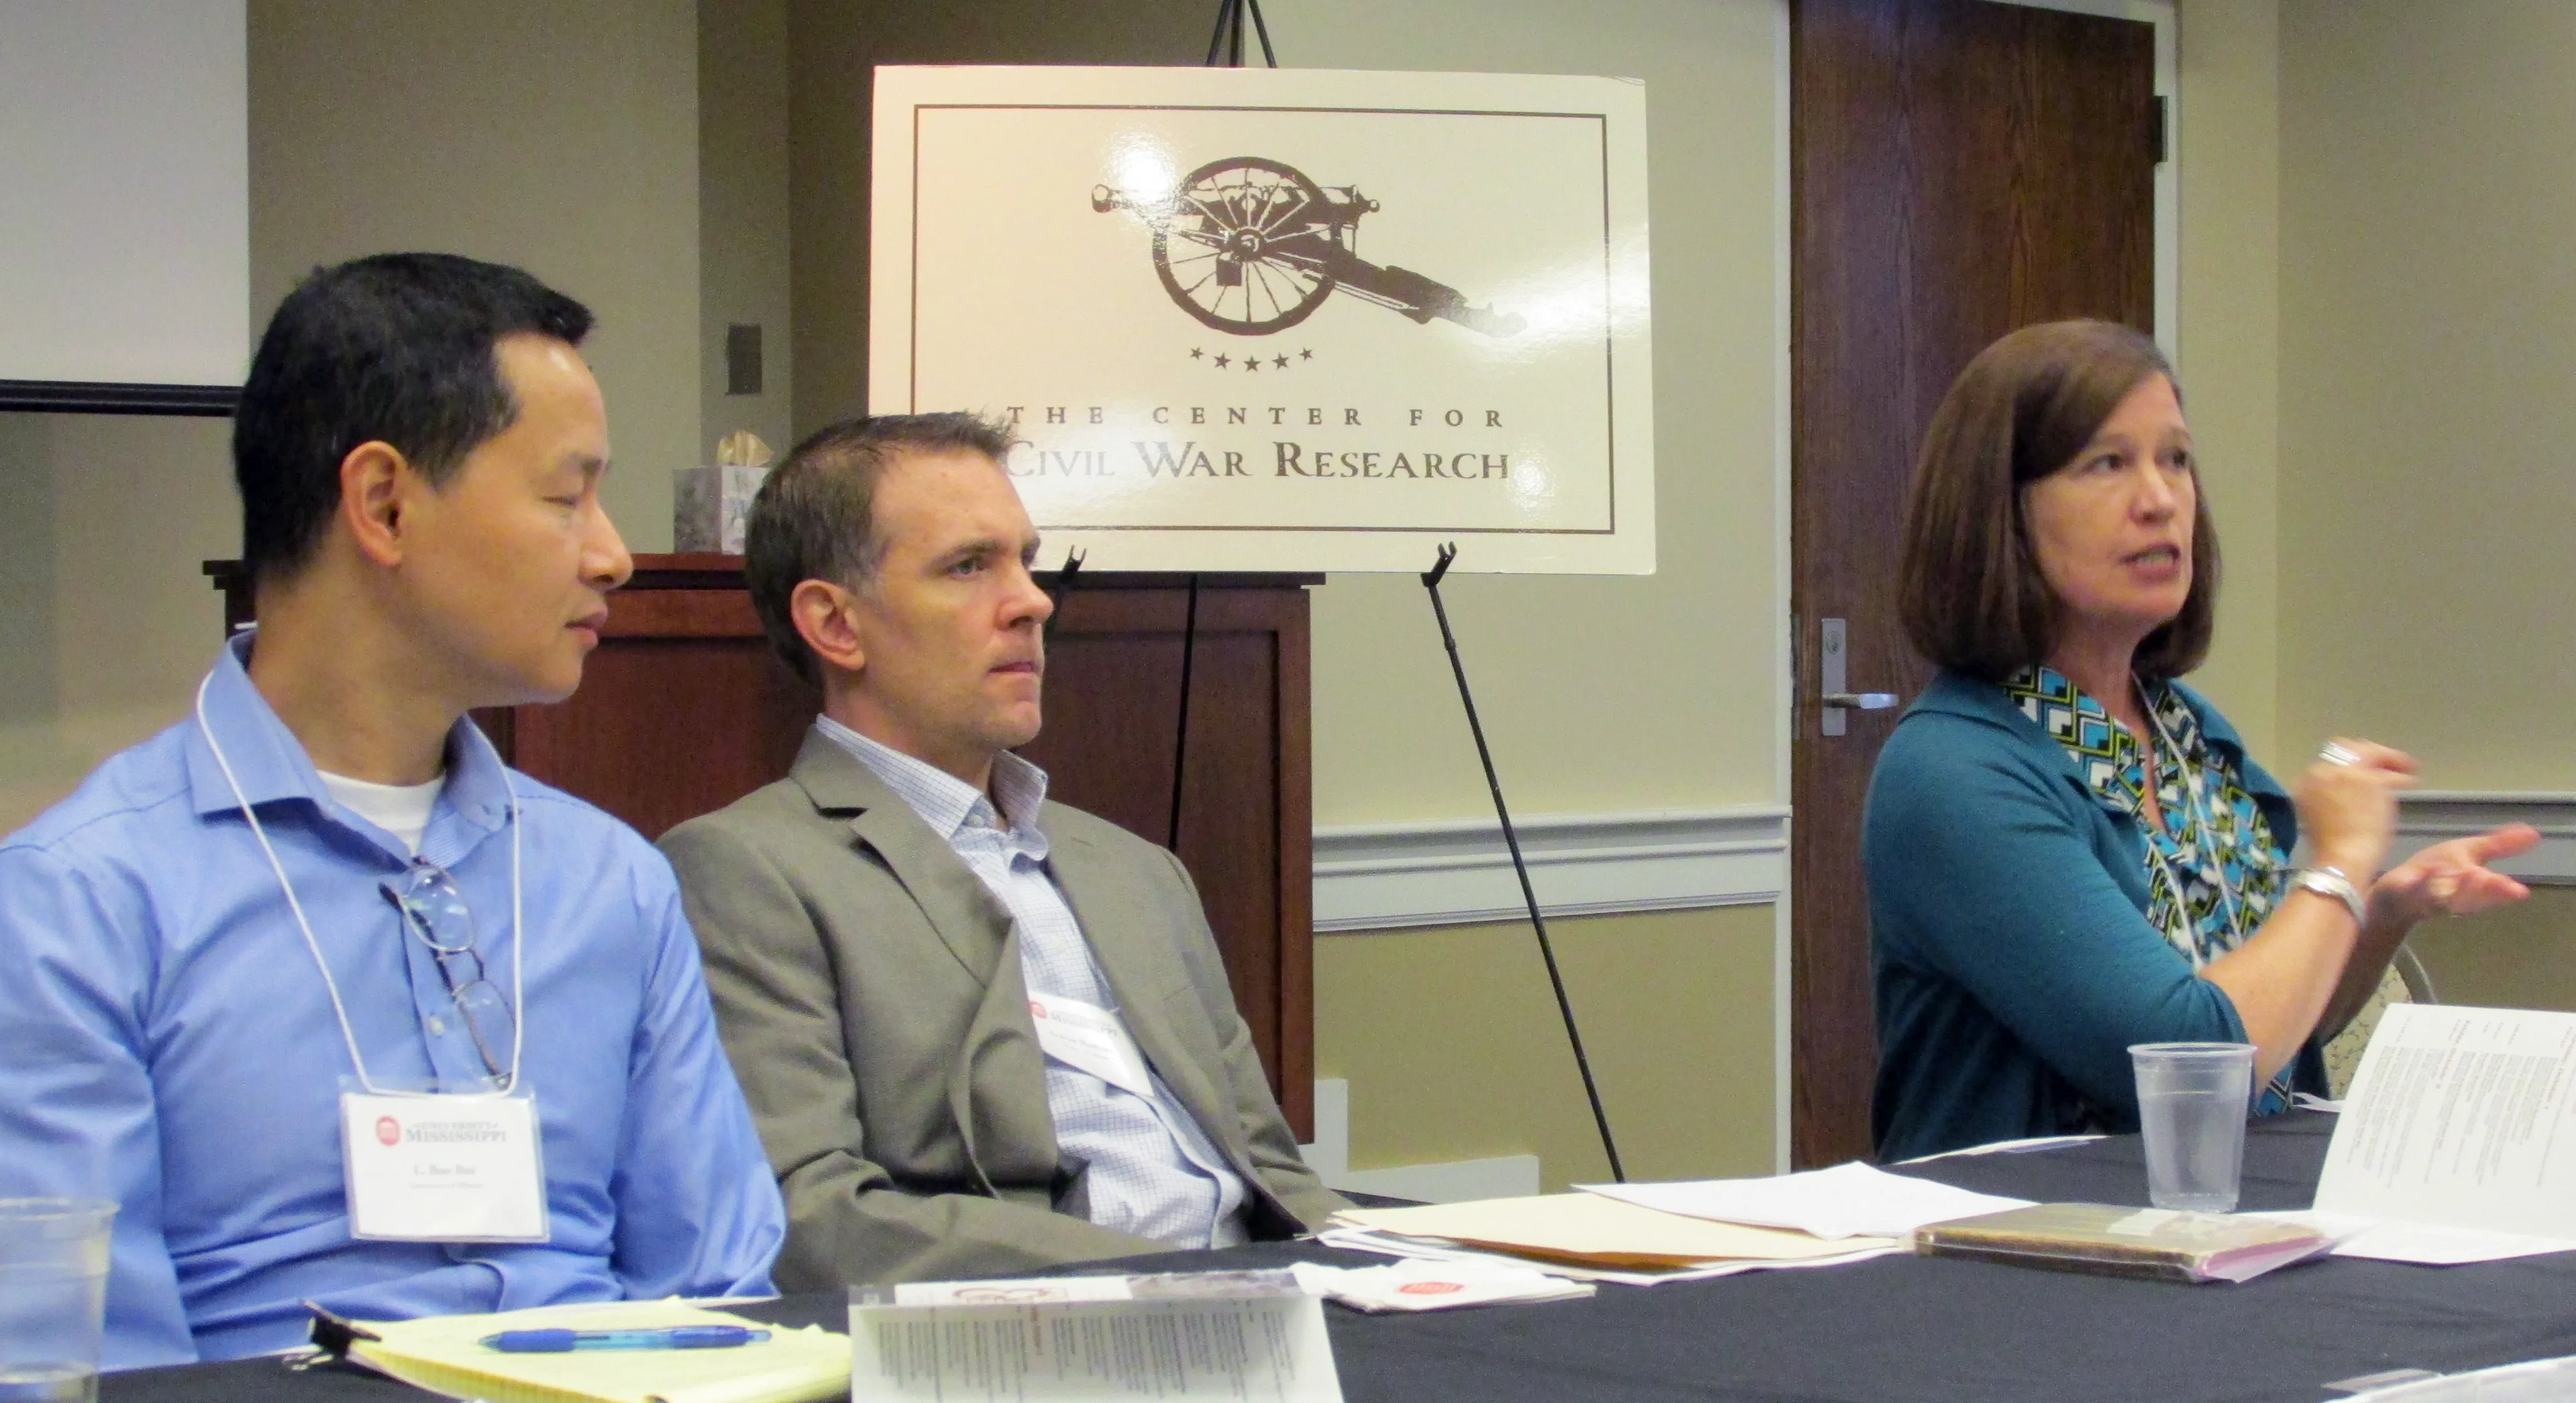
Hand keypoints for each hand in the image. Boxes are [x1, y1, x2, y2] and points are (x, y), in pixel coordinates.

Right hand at [2292, 737, 2414, 877]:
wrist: (2341, 858)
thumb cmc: (2331, 847)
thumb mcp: (2321, 816)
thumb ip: (2330, 796)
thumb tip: (2350, 791)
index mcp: (2304, 782)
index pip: (2328, 762)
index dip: (2349, 765)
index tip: (2364, 771)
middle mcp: (2320, 771)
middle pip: (2346, 749)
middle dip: (2367, 753)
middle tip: (2385, 764)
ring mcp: (2344, 772)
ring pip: (2369, 752)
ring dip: (2388, 759)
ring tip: (2405, 768)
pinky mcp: (2369, 779)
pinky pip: (2389, 770)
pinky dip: (2401, 773)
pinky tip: (2411, 780)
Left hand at [2370, 824, 2537, 926]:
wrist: (2396, 891)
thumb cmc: (2438, 872)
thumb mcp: (2470, 853)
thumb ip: (2500, 845)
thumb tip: (2534, 833)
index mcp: (2472, 884)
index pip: (2491, 889)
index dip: (2503, 891)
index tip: (2518, 892)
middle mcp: (2452, 894)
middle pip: (2469, 895)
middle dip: (2479, 890)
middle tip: (2487, 881)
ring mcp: (2426, 895)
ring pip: (2441, 894)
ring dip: (2451, 887)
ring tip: (2463, 876)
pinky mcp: (2401, 892)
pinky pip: (2408, 888)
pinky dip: (2417, 882)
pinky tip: (2423, 873)